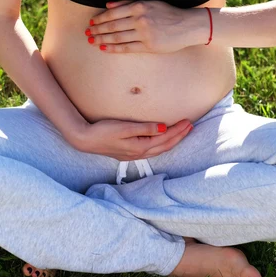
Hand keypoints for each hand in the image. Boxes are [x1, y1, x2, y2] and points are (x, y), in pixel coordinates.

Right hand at [69, 118, 193, 160]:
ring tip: (181, 132)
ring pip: (159, 150)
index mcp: (140, 147)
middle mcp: (139, 153)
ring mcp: (133, 155)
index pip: (165, 138)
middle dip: (179, 136)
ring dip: (172, 141)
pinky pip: (152, 150)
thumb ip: (145, 128)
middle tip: (191, 126)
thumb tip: (164, 129)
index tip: (188, 121)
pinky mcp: (128, 153)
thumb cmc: (103, 131)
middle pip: (165, 146)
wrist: (85, 140)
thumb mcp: (125, 128)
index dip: (178, 130)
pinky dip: (162, 145)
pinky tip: (162, 141)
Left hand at [85, 0, 207, 53]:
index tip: (92, 22)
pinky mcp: (148, 46)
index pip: (114, 13)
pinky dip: (114, 48)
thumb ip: (128, 3)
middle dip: (98, 30)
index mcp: (140, 6)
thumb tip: (108, 4)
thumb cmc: (168, 13)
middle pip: (113, 25)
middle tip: (87, 32)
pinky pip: (127, 48)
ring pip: (117, 37)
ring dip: (102, 40)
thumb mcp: (150, 2)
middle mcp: (140, 19)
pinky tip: (104, 49)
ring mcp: (144, 33)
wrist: (187, 25)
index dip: (100, 18)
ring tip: (92, 41)